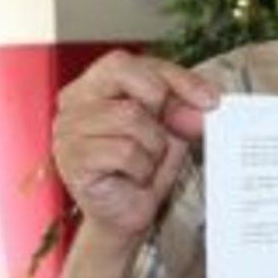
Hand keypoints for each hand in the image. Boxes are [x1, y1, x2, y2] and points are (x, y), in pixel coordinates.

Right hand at [52, 50, 218, 244]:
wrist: (127, 215)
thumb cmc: (144, 168)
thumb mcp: (171, 127)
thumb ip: (183, 106)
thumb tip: (203, 100)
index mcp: (93, 86)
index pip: (131, 62)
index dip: (173, 76)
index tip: (209, 99)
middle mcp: (73, 103)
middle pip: (124, 74)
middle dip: (159, 104)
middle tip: (168, 134)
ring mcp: (67, 130)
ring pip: (129, 116)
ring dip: (152, 145)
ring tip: (145, 162)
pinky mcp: (72, 160)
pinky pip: (124, 151)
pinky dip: (141, 167)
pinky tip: (133, 177)